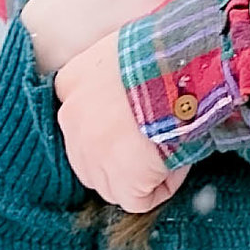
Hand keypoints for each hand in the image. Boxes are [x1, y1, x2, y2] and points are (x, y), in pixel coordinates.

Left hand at [53, 33, 174, 211]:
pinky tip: (178, 158)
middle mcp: (71, 120)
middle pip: (90, 158)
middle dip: (120, 157)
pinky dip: (162, 186)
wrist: (178, 67)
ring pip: (112, 183)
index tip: (138, 120)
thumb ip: (115, 74)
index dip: (114, 127)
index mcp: (70, 83)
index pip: (82, 121)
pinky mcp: (120, 180)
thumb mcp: (123, 50)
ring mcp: (91, 154)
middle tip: (157, 136)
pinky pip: (140, 200)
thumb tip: (137, 93)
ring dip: (142, 173)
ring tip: (172, 142)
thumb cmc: (164, 51)